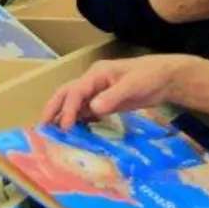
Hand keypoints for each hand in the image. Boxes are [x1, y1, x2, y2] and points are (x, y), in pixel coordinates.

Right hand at [40, 55, 183, 128]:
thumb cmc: (150, 76)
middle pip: (67, 93)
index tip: (64, 127)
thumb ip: (113, 96)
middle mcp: (93, 82)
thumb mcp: (133, 85)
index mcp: (97, 74)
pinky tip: (74, 133)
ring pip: (75, 103)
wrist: (166, 78)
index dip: (68, 109)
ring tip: (52, 133)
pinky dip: (77, 120)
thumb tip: (92, 108)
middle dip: (54, 108)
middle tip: (42, 127)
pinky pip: (87, 111)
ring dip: (63, 115)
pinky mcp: (105, 102)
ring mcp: (98, 92)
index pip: (76, 91)